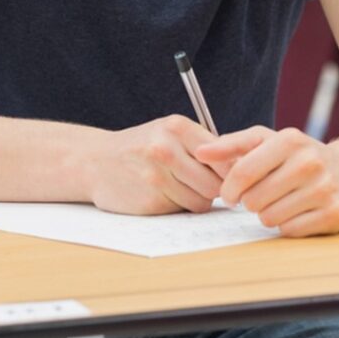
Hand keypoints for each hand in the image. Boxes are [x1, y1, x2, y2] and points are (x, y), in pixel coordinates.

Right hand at [88, 114, 222, 215]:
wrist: (96, 162)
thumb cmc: (141, 147)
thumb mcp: (168, 132)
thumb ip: (201, 144)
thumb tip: (242, 165)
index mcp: (176, 127)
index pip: (223, 155)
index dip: (232, 170)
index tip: (231, 176)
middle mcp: (166, 148)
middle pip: (216, 182)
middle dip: (216, 189)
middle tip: (206, 185)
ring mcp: (157, 176)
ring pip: (202, 200)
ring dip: (198, 199)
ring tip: (182, 187)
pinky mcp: (150, 200)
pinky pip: (184, 210)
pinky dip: (180, 207)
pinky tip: (166, 195)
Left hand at [196, 126, 338, 236]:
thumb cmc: (301, 155)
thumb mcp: (269, 141)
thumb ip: (232, 145)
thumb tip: (200, 152)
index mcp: (290, 140)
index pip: (242, 171)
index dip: (229, 189)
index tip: (229, 195)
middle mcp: (310, 162)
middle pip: (254, 199)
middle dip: (251, 202)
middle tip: (262, 197)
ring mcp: (325, 189)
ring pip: (270, 218)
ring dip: (269, 214)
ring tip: (281, 202)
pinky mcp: (336, 214)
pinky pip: (290, 231)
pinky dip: (288, 226)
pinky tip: (298, 212)